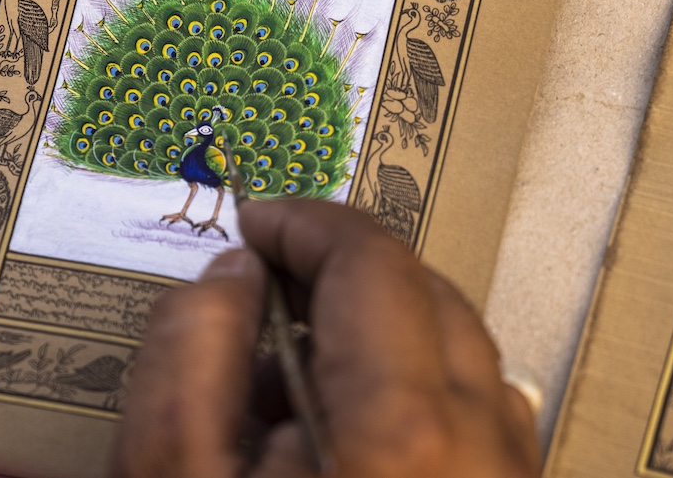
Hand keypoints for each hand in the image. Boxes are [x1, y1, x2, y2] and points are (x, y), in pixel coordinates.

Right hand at [113, 199, 538, 477]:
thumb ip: (189, 355)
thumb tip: (230, 274)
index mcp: (400, 431)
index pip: (371, 259)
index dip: (304, 223)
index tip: (258, 226)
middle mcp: (480, 450)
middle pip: (429, 295)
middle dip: (346, 276)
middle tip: (267, 291)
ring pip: (464, 358)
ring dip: (384, 338)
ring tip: (293, 386)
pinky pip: (482, 421)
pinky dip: (421, 401)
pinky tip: (347, 444)